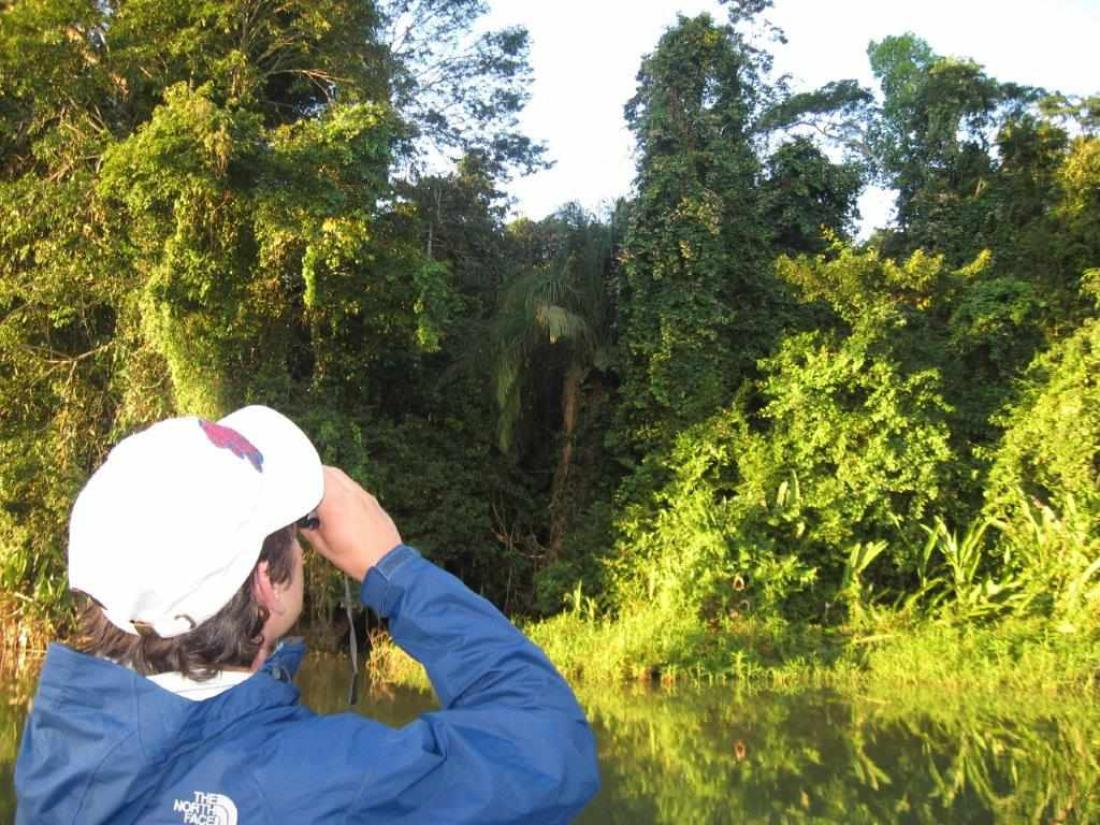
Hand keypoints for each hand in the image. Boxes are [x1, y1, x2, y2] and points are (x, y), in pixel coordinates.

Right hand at [299, 466, 401, 580]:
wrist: (386, 562)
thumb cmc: (354, 557)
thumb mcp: (322, 545)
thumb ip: (306, 527)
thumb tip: (299, 518)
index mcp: (333, 503)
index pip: (311, 478)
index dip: (299, 479)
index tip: (291, 485)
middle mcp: (348, 493)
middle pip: (326, 471)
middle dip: (311, 475)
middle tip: (301, 487)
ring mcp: (362, 494)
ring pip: (340, 475)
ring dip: (326, 478)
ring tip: (317, 492)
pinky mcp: (370, 498)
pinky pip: (351, 484)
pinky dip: (340, 486)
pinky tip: (336, 500)